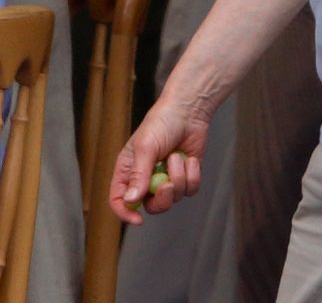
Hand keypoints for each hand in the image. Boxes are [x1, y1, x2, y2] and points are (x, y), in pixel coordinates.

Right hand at [109, 99, 207, 223]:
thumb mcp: (145, 147)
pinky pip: (190, 189)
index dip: (126, 214)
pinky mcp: (186, 175)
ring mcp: (167, 178)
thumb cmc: (162, 123)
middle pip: (151, 206)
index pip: (120, 200)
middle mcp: (146, 178)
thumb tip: (131, 201)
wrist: (189, 110)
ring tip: (176, 157)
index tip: (138, 219)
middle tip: (167, 183)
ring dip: (179, 178)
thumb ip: (138, 175)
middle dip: (162, 197)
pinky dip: (192, 174)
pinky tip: (189, 158)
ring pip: (174, 199)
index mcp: (128, 171)